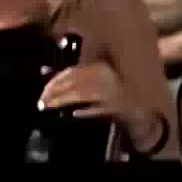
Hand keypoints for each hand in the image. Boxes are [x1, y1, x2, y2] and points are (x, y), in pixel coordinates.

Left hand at [39, 59, 155, 137]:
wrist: (140, 109)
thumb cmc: (113, 91)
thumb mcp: (94, 78)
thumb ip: (73, 75)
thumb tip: (44, 70)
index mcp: (101, 67)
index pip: (73, 71)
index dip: (55, 80)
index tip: (44, 90)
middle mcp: (107, 77)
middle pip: (74, 82)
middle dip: (55, 92)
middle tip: (42, 102)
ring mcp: (113, 92)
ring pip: (81, 95)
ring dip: (63, 101)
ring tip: (49, 107)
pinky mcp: (117, 107)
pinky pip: (97, 109)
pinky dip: (85, 111)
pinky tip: (74, 114)